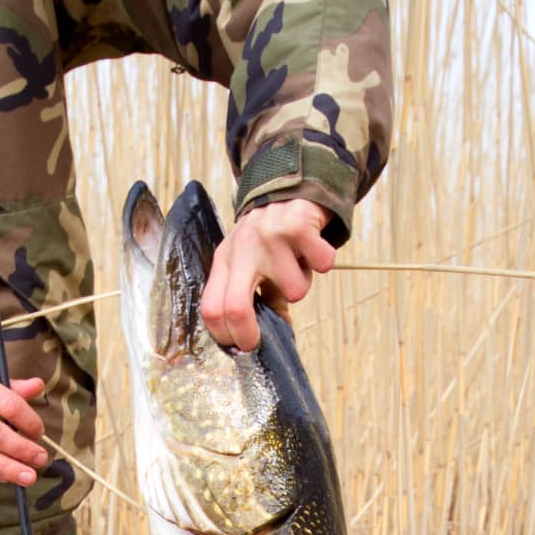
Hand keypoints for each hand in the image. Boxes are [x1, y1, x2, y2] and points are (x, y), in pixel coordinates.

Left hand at [201, 199, 335, 350]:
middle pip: (235, 307)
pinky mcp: (298, 226)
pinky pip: (320, 266)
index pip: (212, 308)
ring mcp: (269, 236)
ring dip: (302, 284)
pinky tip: (312, 248)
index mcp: (225, 260)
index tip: (243, 346)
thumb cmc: (270, 240)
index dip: (225, 336)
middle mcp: (242, 247)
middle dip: (248, 335)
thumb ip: (259, 302)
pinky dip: (322, 263)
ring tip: (297, 263)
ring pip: (295, 292)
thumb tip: (270, 341)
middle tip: (260, 342)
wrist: (290, 189)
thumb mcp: (253, 267)